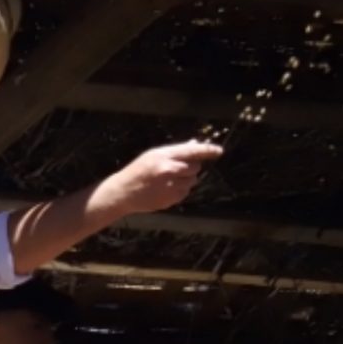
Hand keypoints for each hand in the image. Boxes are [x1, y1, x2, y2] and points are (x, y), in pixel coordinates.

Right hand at [105, 141, 222, 215]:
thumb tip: (194, 144)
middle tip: (176, 168)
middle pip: (195, 167)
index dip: (207, 150)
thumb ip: (175, 151)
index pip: (192, 151)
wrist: (124, 192)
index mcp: (163, 156)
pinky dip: (181, 189)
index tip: (219, 150)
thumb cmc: (137, 171)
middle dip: (190, 167)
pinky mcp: (172, 199)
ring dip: (186, 179)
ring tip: (168, 179)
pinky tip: (166, 188)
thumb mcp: (153, 155)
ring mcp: (171, 186)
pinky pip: (186, 192)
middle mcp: (169, 170)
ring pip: (192, 180)